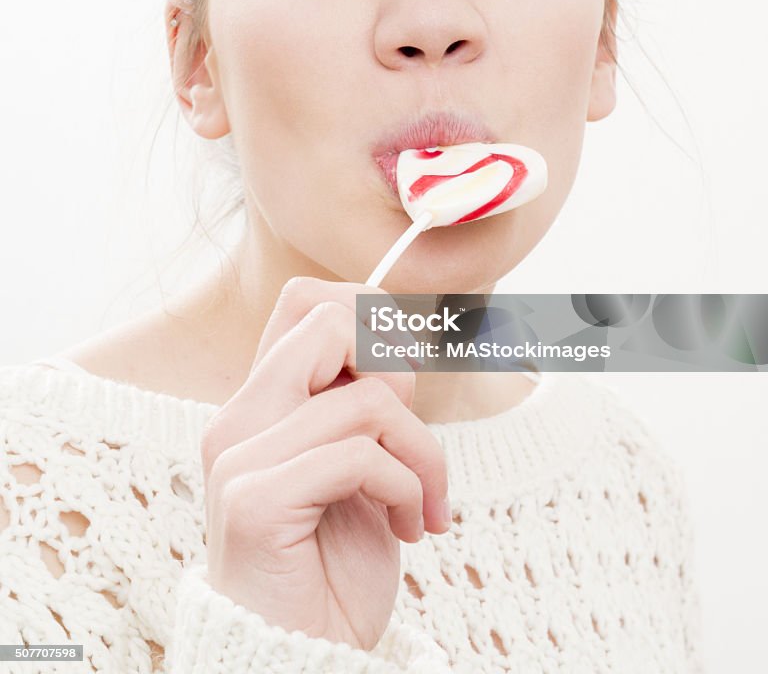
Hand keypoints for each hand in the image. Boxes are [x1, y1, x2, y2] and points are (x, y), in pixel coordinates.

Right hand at [200, 276, 449, 650]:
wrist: (305, 659)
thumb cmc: (334, 564)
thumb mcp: (363, 466)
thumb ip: (364, 403)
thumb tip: (399, 339)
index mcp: (264, 402)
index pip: (306, 301)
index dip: (370, 315)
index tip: (405, 378)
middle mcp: (241, 417)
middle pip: (329, 320)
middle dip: (398, 367)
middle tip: (412, 431)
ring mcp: (240, 456)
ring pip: (368, 400)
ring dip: (423, 453)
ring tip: (424, 504)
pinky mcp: (255, 500)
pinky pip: (359, 457)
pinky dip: (407, 489)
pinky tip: (410, 528)